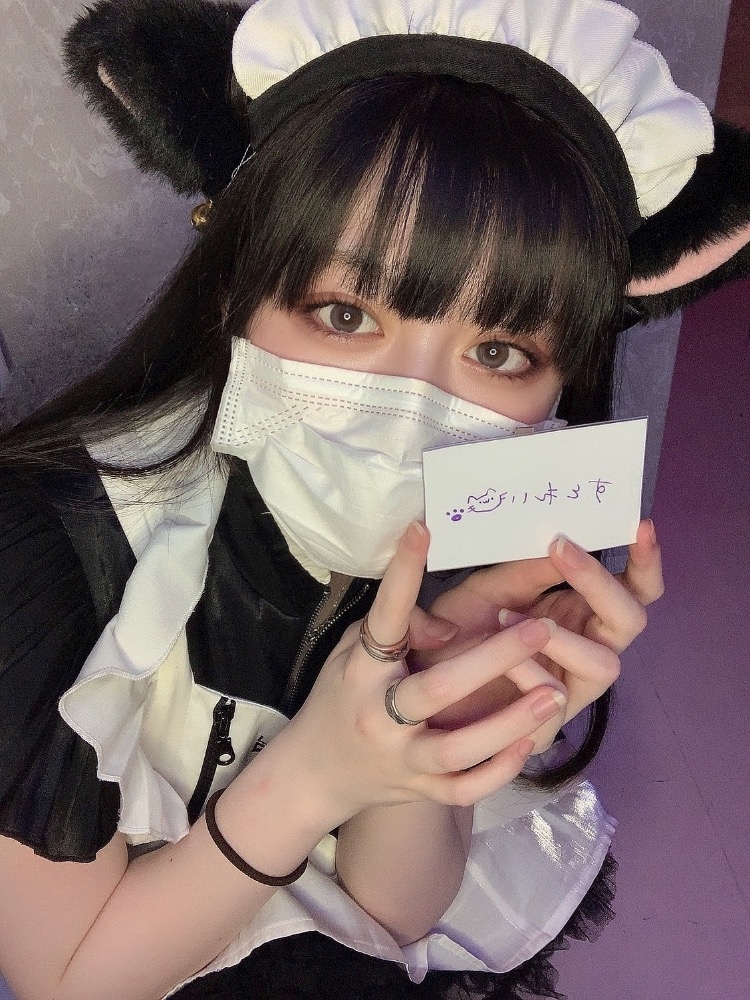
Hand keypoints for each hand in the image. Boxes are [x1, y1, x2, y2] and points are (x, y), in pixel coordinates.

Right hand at [281, 523, 566, 823]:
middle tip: (540, 629)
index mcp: (361, 671)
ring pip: (458, 749)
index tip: (424, 529)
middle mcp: (379, 716)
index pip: (384, 618)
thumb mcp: (352, 652)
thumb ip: (399, 631)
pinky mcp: (420, 791)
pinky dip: (498, 770)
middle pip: (437, 690)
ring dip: (508, 721)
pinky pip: (464, 788)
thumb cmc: (341, 694)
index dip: (402, 575)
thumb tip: (452, 627)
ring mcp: (401, 759)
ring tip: (554, 693)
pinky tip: (531, 743)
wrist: (314, 774)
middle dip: (491, 660)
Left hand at [409, 520, 662, 747]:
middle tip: (561, 549)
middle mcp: (587, 648)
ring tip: (509, 617)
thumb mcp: (487, 590)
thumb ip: (524, 571)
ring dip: (562, 636)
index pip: (634, 588)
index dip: (645, 561)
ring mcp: (571, 690)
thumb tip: (557, 542)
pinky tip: (499, 660)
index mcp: (581, 612)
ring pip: (607, 665)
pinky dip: (529, 672)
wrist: (416, 686)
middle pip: (632, 620)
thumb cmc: (459, 634)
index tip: (640, 526)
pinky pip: (556, 700)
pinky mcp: (545, 727)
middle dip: (601, 584)